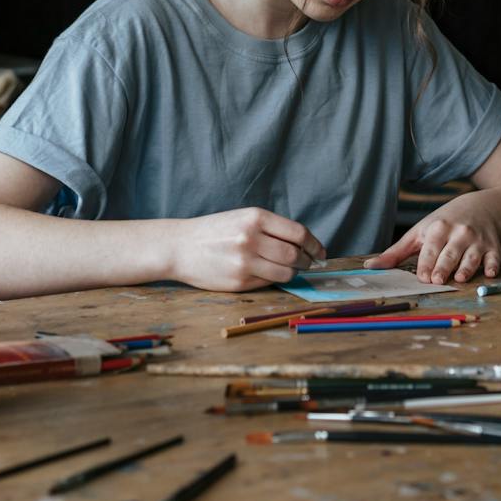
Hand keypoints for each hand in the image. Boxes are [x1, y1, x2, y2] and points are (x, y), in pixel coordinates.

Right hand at [166, 208, 325, 291]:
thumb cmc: (216, 231)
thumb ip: (272, 229)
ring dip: (293, 272)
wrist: (180, 247)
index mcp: (255, 218)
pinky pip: (268, 283)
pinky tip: (268, 274)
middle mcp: (251, 239)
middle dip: (306, 261)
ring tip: (290, 269)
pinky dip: (274, 280)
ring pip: (285, 272)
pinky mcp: (239, 282)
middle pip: (294, 255)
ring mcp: (244, 262)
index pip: (298, 233)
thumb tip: (305, 246)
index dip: (314, 244)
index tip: (320, 252)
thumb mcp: (244, 218)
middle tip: (308, 263)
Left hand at [364, 194, 500, 283]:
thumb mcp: (419, 233)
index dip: (427, 263)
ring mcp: (477, 240)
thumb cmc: (444, 224)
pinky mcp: (493, 247)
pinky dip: (493, 266)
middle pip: (450, 253)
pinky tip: (490, 273)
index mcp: (437, 229)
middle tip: (437, 280)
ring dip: (467, 267)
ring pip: (472, 256)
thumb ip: (396, 252)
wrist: (480, 208)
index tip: (423, 277)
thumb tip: (369, 267)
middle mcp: (458, 233)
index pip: (430, 249)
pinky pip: (494, 258)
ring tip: (460, 278)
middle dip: (444, 266)